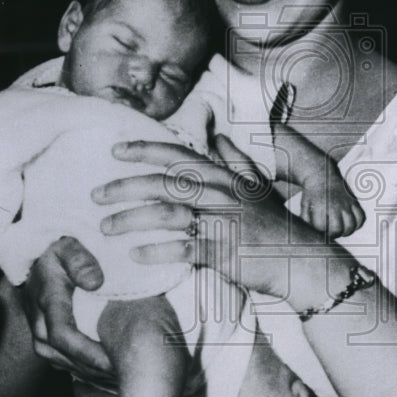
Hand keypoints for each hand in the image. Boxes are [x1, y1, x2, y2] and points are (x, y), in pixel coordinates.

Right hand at [19, 236, 113, 381]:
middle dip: (95, 369)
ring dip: (92, 373)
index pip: (63, 335)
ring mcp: (39, 335)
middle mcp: (39, 323)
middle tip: (127, 375)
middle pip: (65, 356)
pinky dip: (86, 370)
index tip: (114, 361)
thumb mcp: (69, 247)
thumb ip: (80, 260)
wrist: (36, 261)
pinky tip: (109, 374)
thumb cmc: (59, 252)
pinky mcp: (45, 342)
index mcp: (48, 300)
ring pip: (64, 363)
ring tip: (122, 377)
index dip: (88, 352)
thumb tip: (94, 282)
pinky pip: (64, 363)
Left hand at [94, 134, 321, 296]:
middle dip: (124, 187)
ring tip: (106, 227)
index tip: (114, 151)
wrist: (301, 261)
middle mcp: (221, 194)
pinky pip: (183, 248)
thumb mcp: (257, 187)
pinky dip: (157, 250)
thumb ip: (236, 160)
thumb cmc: (274, 226)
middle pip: (163, 183)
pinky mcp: (224, 251)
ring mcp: (223, 221)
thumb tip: (219, 136)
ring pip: (167, 213)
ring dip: (132, 219)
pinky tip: (136, 254)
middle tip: (95, 195)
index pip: (178, 155)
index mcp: (223, 177)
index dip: (144, 150)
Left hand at [300, 171, 365, 238]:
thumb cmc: (312, 194)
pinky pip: (361, 217)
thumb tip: (313, 232)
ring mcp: (346, 203)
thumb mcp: (305, 205)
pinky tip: (349, 224)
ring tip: (340, 229)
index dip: (319, 230)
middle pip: (337, 228)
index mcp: (320, 204)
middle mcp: (335, 204)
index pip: (321, 225)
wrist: (322, 176)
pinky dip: (357, 224)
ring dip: (346, 231)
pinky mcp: (354, 201)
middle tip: (330, 230)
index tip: (319, 227)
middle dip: (333, 233)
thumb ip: (306, 220)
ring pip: (351, 225)